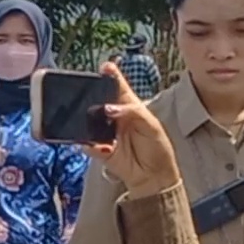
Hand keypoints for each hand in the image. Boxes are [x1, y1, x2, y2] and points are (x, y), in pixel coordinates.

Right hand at [88, 63, 179, 197]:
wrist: (152, 175)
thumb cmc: (156, 147)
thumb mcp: (151, 125)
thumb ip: (132, 112)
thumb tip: (108, 109)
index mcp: (129, 106)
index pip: (118, 87)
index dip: (111, 76)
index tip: (105, 67)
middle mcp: (114, 117)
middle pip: (98, 100)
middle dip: (91, 95)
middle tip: (89, 93)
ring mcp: (104, 132)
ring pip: (88, 120)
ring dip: (87, 119)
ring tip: (95, 119)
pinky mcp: (98, 148)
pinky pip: (87, 142)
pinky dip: (90, 143)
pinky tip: (103, 146)